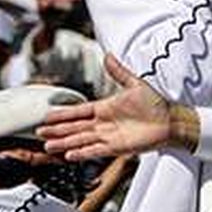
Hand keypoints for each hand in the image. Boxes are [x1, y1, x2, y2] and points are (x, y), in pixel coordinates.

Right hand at [37, 55, 195, 160]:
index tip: (47, 116)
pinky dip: (83, 153)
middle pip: (75, 127)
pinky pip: (96, 151)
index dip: (63, 114)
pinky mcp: (117, 147)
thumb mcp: (136, 84)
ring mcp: (109, 136)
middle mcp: (104, 123)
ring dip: (65, 143)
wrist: (172, 120)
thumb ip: (119, 72)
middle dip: (57, 130)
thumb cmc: (156, 104)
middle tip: (39, 133)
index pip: (79, 111)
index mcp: (106, 107)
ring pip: (81, 140)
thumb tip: (108, 56)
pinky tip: (69, 155)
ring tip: (48, 147)